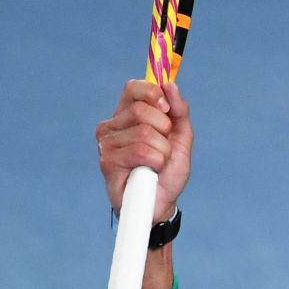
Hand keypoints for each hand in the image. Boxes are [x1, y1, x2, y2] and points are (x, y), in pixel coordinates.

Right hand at [95, 80, 192, 222]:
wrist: (162, 203)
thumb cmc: (167, 171)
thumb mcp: (180, 138)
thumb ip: (179, 111)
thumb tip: (170, 85)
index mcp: (127, 115)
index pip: (133, 88)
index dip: (153, 94)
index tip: (166, 109)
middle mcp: (112, 126)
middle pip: (143, 110)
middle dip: (164, 131)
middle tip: (164, 148)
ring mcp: (107, 143)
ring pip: (146, 133)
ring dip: (163, 152)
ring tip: (157, 164)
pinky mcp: (107, 161)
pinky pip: (142, 152)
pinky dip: (156, 163)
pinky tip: (149, 172)